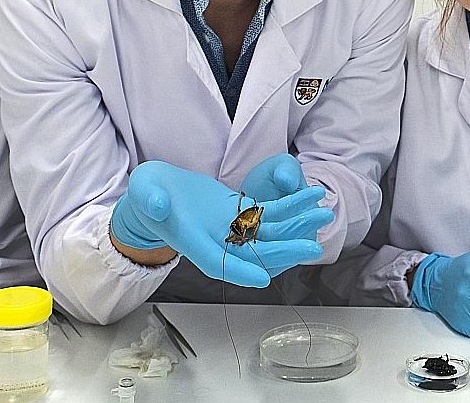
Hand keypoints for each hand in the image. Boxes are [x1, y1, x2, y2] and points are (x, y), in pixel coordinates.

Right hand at [109, 161, 330, 286]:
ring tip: (324, 215)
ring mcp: (231, 227)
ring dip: (297, 225)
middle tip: (314, 248)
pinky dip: (291, 205)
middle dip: (284, 250)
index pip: (217, 262)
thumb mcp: (144, 191)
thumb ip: (151, 199)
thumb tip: (160, 205)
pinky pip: (270, 211)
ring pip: (269, 231)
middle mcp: (217, 240)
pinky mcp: (240, 212)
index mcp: (192, 242)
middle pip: (253, 252)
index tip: (263, 278)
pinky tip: (312, 196)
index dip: (239, 271)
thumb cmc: (148, 194)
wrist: (157, 191)